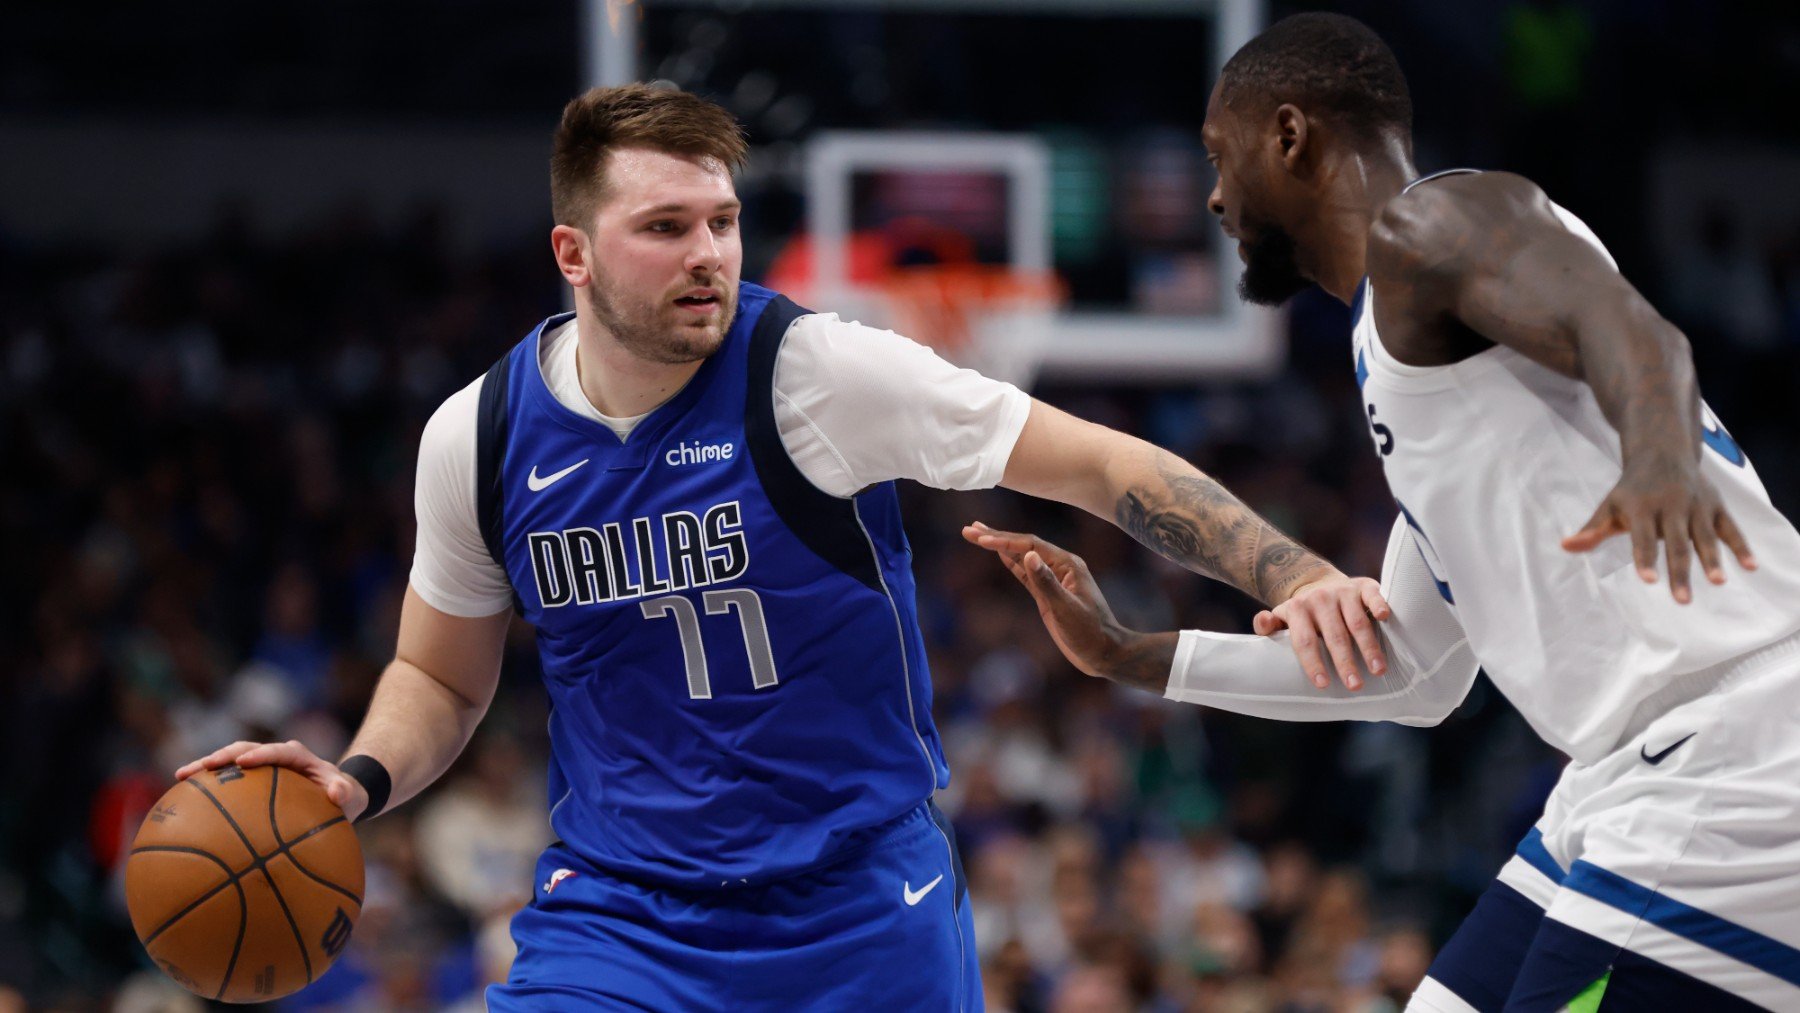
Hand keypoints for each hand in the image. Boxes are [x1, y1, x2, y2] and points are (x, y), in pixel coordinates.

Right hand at [175, 740, 369, 821]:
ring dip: (207, 765)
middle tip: (200, 767)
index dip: (261, 753)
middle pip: (245, 748)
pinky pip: (228, 779)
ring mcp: (262, 765)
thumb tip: (337, 793)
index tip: (243, 761)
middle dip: (222, 755)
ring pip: (231, 759)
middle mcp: (277, 755)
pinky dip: (209, 784)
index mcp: (298, 756)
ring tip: (181, 776)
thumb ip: (345, 792)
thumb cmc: (343, 795)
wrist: (337, 794)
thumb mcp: (350, 795)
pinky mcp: (252, 777)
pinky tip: (184, 797)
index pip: (278, 750)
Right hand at [962, 523, 1175, 690]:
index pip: (1031, 545)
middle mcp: (1060, 567)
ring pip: (1023, 558)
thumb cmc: (1089, 633)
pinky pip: (1027, 574)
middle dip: (997, 537)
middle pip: (1024, 545)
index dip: (1005, 541)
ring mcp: (1054, 580)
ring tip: (978, 535)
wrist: (1104, 653)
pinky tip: (1000, 555)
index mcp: (1067, 565)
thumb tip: (1028, 555)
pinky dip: (1012, 563)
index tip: (981, 539)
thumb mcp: (1066, 609)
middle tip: (969, 528)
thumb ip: (1046, 583)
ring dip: (1001, 547)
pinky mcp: (1049, 594)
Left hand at [1252, 575, 1390, 690]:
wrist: (1320, 582)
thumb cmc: (1302, 613)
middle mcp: (1320, 599)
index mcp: (1297, 609)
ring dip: (1368, 646)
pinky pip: (1372, 596)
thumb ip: (1268, 626)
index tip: (1323, 684)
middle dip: (1345, 662)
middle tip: (1354, 685)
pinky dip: (1379, 605)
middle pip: (1334, 636)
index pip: (1305, 641)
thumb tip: (1263, 622)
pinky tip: (1384, 618)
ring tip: (1377, 670)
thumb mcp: (1281, 618)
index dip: (1313, 663)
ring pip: (1357, 622)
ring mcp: (1343, 592)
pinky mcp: (1363, 586)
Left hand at [1561, 455, 1755, 603]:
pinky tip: (1751, 567)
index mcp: (1642, 508)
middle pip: (1676, 543)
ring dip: (1713, 560)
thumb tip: (1566, 547)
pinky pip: (1731, 528)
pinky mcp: (1716, 505)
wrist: (1662, 452)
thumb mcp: (1610, 506)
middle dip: (1679, 571)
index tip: (1648, 580)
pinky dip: (1742, 546)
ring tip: (1717, 583)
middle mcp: (1671, 506)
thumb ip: (1592, 530)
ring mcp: (1696, 505)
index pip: (1642, 537)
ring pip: (1705, 536)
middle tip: (1681, 600)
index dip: (1645, 557)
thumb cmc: (1631, 489)